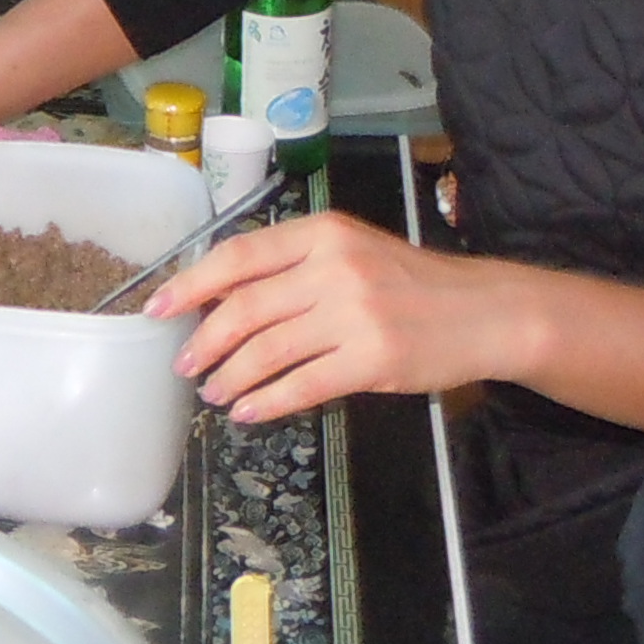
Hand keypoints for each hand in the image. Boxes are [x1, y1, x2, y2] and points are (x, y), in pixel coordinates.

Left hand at [147, 210, 523, 422]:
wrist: (485, 311)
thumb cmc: (411, 283)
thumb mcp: (351, 252)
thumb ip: (293, 267)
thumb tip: (221, 297)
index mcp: (323, 232)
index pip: (239, 255)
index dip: (191, 283)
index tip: (158, 307)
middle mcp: (334, 267)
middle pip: (245, 307)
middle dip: (204, 341)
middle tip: (184, 364)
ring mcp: (354, 313)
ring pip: (267, 349)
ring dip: (230, 376)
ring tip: (212, 393)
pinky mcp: (372, 359)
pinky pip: (302, 385)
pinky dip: (266, 401)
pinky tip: (248, 411)